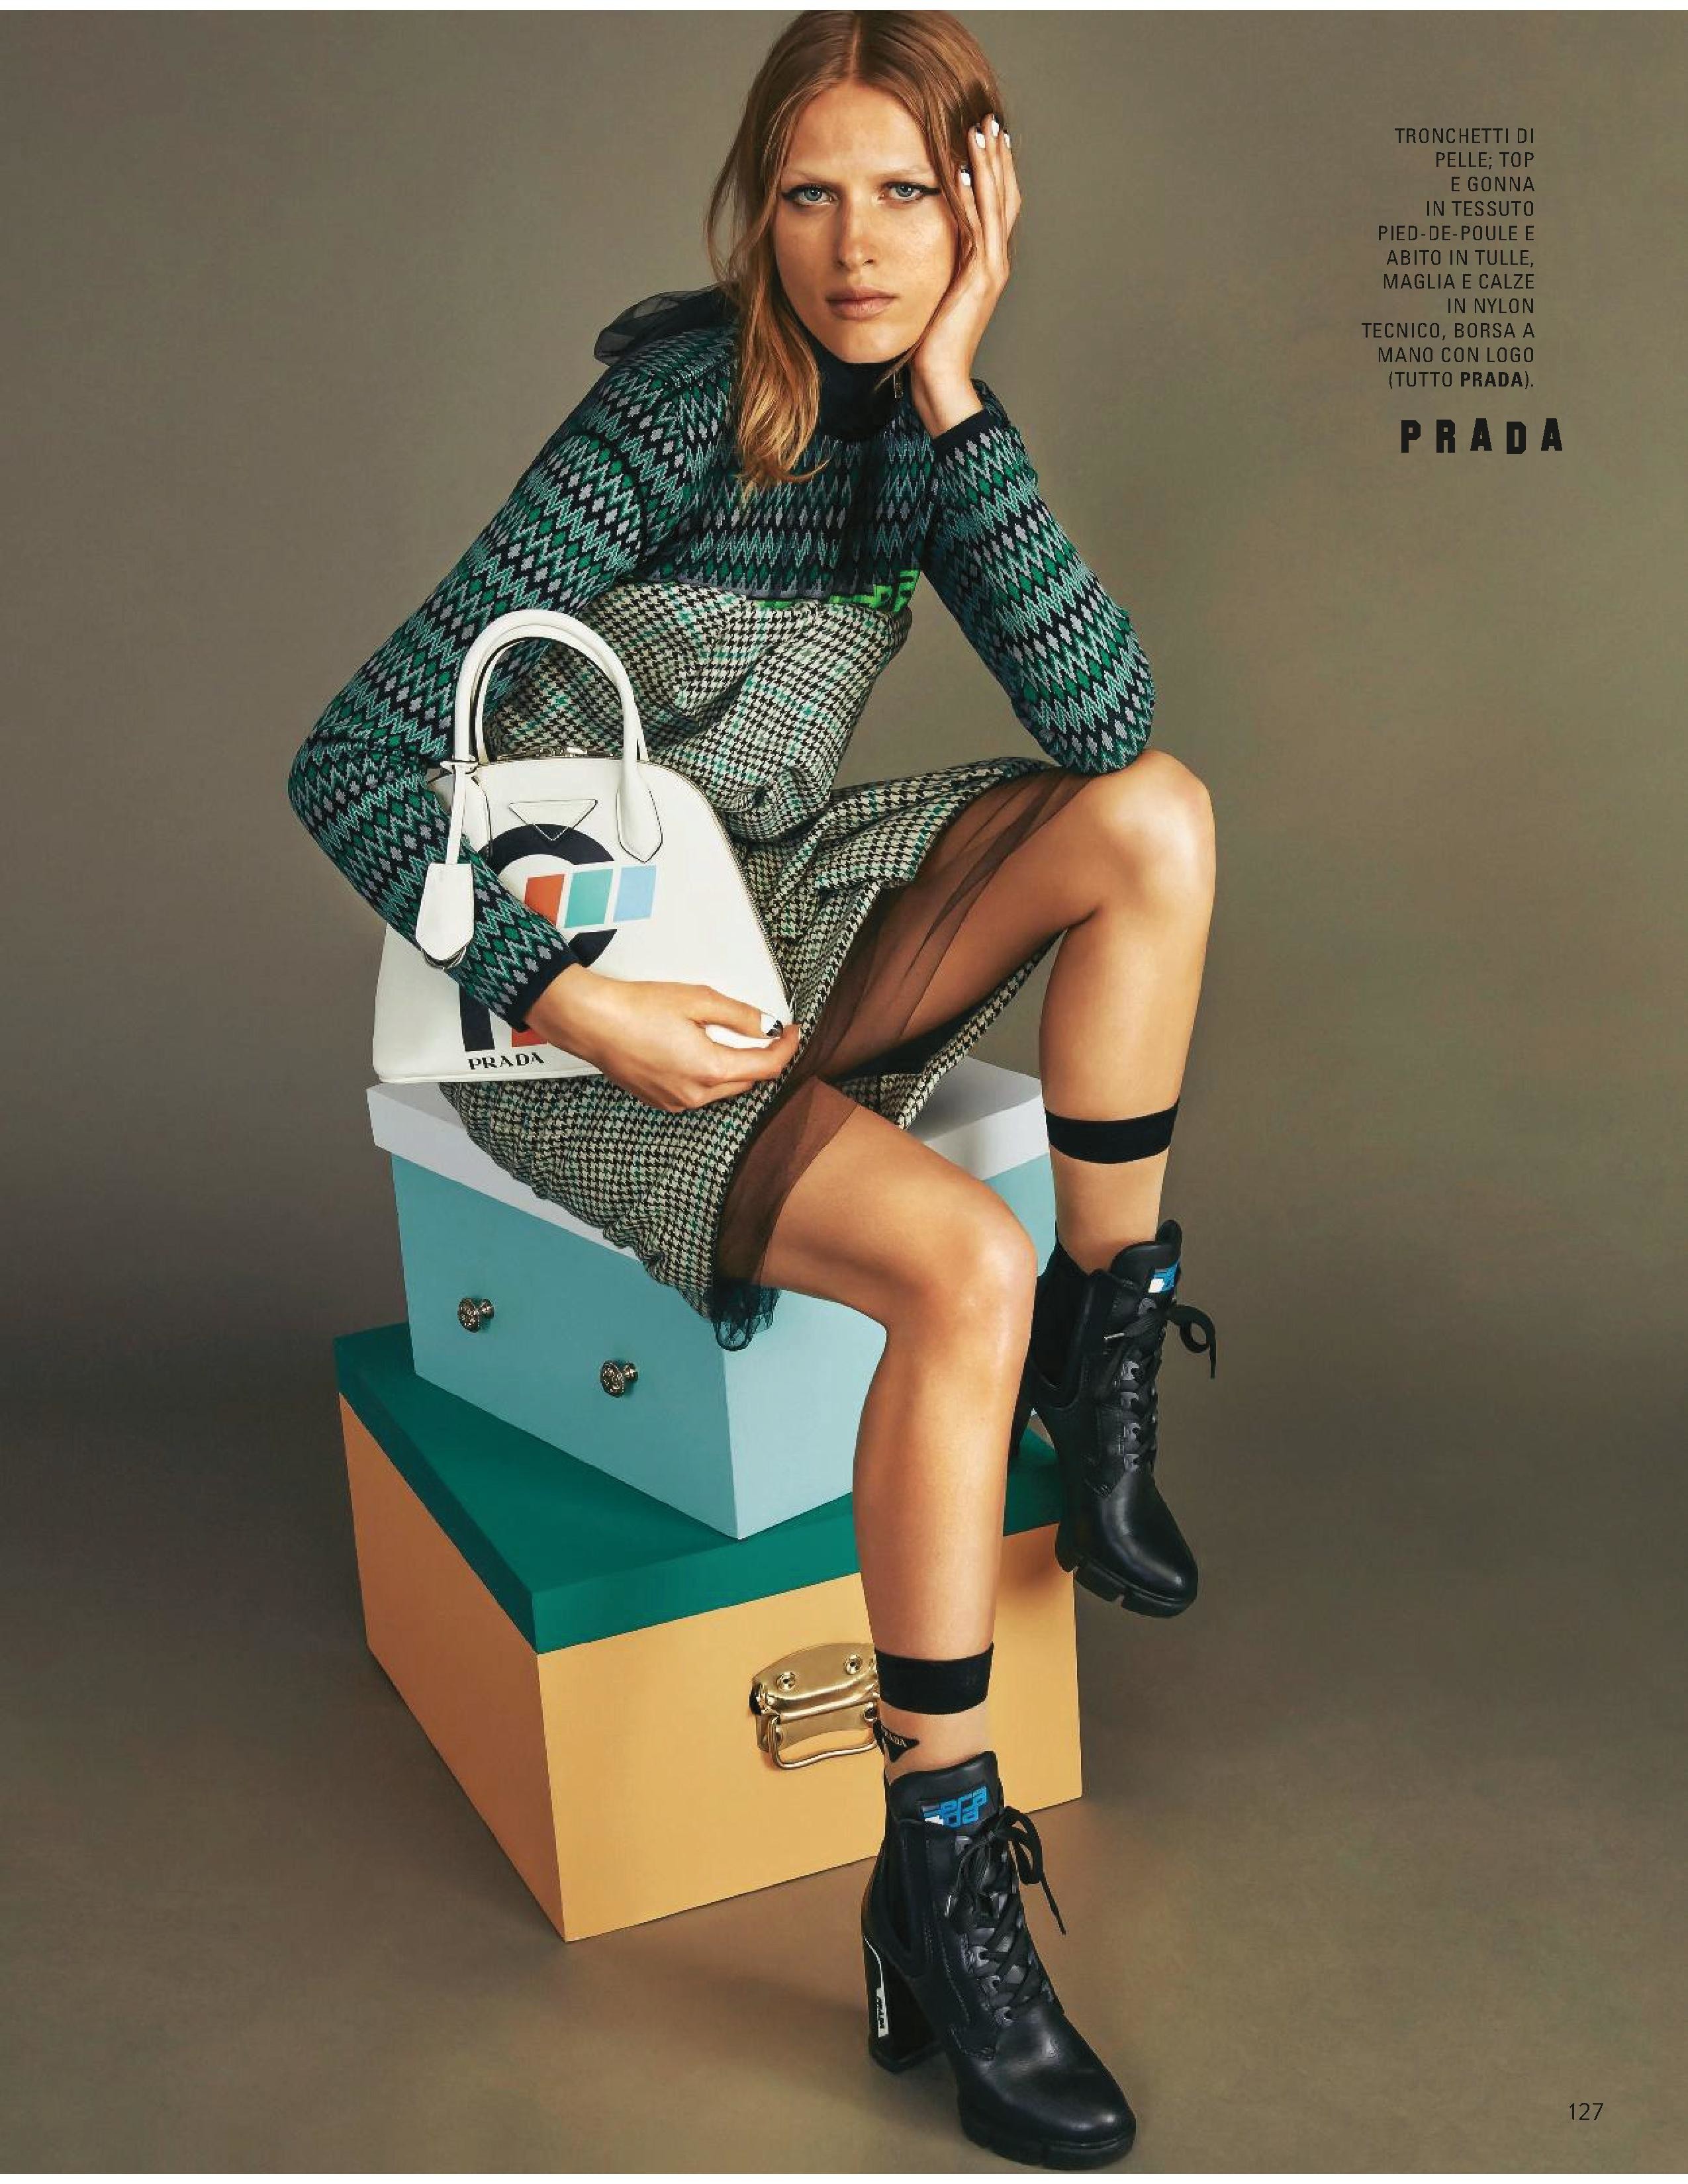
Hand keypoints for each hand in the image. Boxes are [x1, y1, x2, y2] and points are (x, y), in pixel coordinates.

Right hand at [523, 963, 800, 1112]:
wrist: (590, 1022)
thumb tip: (768, 1025)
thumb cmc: (638, 1007)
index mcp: (711, 1070)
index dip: (787, 1047)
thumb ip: (739, 1016)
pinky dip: (707, 1074)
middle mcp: (696, 1095)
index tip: (793, 1030)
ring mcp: (676, 1102)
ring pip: (722, 1088)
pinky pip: (697, 1092)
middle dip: (760, 1057)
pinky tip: (695, 1049)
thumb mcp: (697, 1000)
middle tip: (764, 1030)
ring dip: (732, 1066)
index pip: (768, 1067)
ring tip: (723, 1036)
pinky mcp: (660, 1101)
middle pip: (747, 1080)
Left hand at [910, 111, 1021, 438]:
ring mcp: (991, 269)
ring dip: (987, 166)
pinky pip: (977, 229)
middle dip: (997, 156)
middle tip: (989, 118)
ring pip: (995, 205)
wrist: (940, 377)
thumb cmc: (931, 342)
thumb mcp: (935, 291)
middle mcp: (995, 261)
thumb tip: (922, 239)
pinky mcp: (979, 279)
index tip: (985, 135)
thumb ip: (939, 263)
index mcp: (986, 262)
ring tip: (979, 131)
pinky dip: (972, 199)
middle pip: (1004, 196)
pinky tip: (964, 173)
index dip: (994, 169)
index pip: (995, 204)